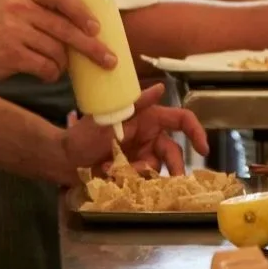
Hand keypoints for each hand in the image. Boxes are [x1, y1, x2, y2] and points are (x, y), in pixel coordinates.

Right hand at [0, 0, 114, 86]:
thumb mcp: (10, 8)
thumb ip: (38, 9)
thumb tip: (83, 25)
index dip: (84, 11)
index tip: (97, 27)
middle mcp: (19, 7)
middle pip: (66, 28)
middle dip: (92, 47)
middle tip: (108, 60)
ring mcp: (14, 30)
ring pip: (58, 51)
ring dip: (63, 64)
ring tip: (57, 67)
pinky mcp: (11, 54)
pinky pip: (46, 67)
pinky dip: (51, 74)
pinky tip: (46, 75)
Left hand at [61, 83, 208, 179]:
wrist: (64, 160)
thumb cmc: (84, 135)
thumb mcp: (110, 116)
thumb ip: (137, 104)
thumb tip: (160, 88)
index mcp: (149, 118)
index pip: (181, 120)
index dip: (196, 132)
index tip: (203, 150)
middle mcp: (149, 137)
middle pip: (174, 152)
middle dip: (174, 167)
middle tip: (172, 180)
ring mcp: (142, 156)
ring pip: (159, 169)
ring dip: (143, 173)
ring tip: (120, 172)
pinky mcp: (134, 173)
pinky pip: (145, 181)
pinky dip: (131, 180)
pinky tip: (111, 174)